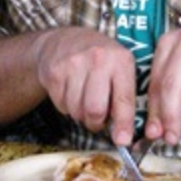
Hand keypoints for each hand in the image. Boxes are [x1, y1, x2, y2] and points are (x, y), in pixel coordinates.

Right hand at [32, 27, 137, 143]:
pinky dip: (66, 107)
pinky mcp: (54, 72)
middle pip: (95, 109)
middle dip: (96, 123)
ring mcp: (73, 64)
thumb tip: (124, 134)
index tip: (123, 140)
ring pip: (76, 110)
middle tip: (96, 121)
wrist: (64, 39)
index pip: (123, 99)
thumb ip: (125, 95)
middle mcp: (98, 59)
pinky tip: (70, 92)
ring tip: (83, 101)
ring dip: (80, 115)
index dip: (123, 124)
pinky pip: (61, 105)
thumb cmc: (99, 59)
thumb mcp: (119, 67)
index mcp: (120, 60)